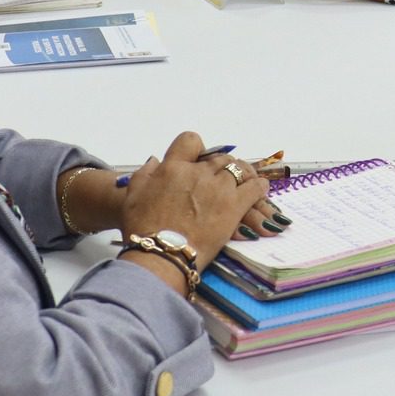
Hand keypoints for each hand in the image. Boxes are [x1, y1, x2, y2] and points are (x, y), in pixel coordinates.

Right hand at [121, 133, 275, 266]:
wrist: (161, 254)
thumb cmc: (143, 229)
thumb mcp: (133, 196)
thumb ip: (145, 174)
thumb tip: (155, 161)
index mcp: (173, 167)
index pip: (191, 141)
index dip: (196, 149)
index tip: (199, 159)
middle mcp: (197, 173)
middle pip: (217, 158)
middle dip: (220, 166)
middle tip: (220, 179)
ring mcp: (218, 188)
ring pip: (237, 170)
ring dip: (240, 175)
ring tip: (242, 183)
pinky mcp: (234, 206)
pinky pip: (254, 188)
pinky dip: (258, 187)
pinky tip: (260, 190)